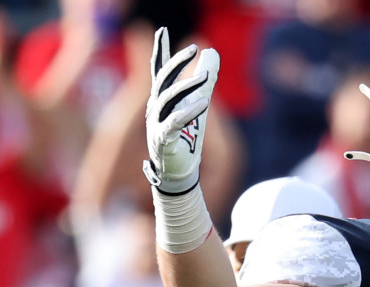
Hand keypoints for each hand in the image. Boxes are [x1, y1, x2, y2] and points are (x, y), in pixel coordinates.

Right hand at [142, 27, 218, 194]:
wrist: (178, 172)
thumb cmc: (186, 138)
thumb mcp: (197, 103)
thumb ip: (205, 79)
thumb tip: (213, 52)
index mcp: (162, 99)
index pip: (159, 70)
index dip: (161, 51)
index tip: (163, 30)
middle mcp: (156, 108)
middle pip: (163, 80)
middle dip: (176, 62)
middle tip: (194, 48)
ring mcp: (157, 124)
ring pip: (169, 99)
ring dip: (188, 86)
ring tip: (207, 77)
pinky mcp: (164, 140)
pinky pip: (175, 122)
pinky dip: (189, 111)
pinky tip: (204, 102)